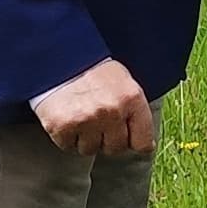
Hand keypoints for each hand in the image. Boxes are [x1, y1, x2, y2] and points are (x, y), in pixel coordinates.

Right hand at [30, 57, 156, 156]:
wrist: (59, 58)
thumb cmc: (95, 72)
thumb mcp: (125, 83)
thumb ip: (137, 113)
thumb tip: (147, 146)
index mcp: (132, 99)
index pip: (143, 143)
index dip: (132, 140)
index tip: (125, 133)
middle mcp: (111, 111)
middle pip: (115, 149)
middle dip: (106, 138)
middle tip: (96, 118)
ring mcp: (87, 119)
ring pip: (90, 150)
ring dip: (85, 137)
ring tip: (80, 114)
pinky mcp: (62, 126)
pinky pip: (68, 146)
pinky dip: (66, 136)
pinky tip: (66, 117)